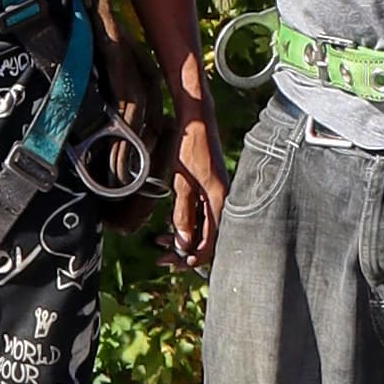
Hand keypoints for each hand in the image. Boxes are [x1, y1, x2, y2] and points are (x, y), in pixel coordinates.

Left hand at [169, 114, 225, 270]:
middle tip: (162, 258)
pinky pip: (202, 215)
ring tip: (160, 239)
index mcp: (220, 202)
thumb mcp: (181, 183)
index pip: (211, 242)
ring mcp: (220, 196)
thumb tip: (183, 244)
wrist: (198, 121)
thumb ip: (183, 214)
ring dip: (183, 237)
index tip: (174, 262)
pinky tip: (169, 224)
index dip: (193, 257)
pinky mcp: (213, 190)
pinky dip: (187, 223)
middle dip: (184, 250)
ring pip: (203, 228)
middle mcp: (224, 202)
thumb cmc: (190, 148)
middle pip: (208, 239)